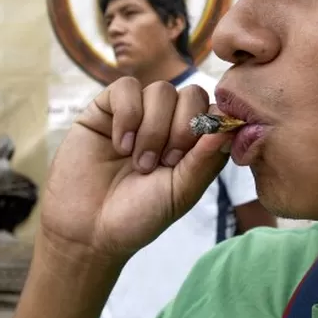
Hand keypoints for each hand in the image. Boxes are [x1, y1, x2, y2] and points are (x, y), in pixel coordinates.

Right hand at [38, 77, 232, 260]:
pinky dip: (128, 115)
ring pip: (161, 90)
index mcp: (192, 143)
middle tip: (166, 162)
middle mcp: (167, 123)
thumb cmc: (137, 216)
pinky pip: (126, 87)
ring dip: (153, 129)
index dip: (211, 124)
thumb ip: (205, 159)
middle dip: (182, 128)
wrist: (88, 230)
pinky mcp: (106, 108)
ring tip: (139, 163)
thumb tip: (229, 126)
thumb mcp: (181, 192)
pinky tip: (120, 145)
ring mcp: (137, 113)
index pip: (215, 110)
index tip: (195, 153)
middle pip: (192, 94)